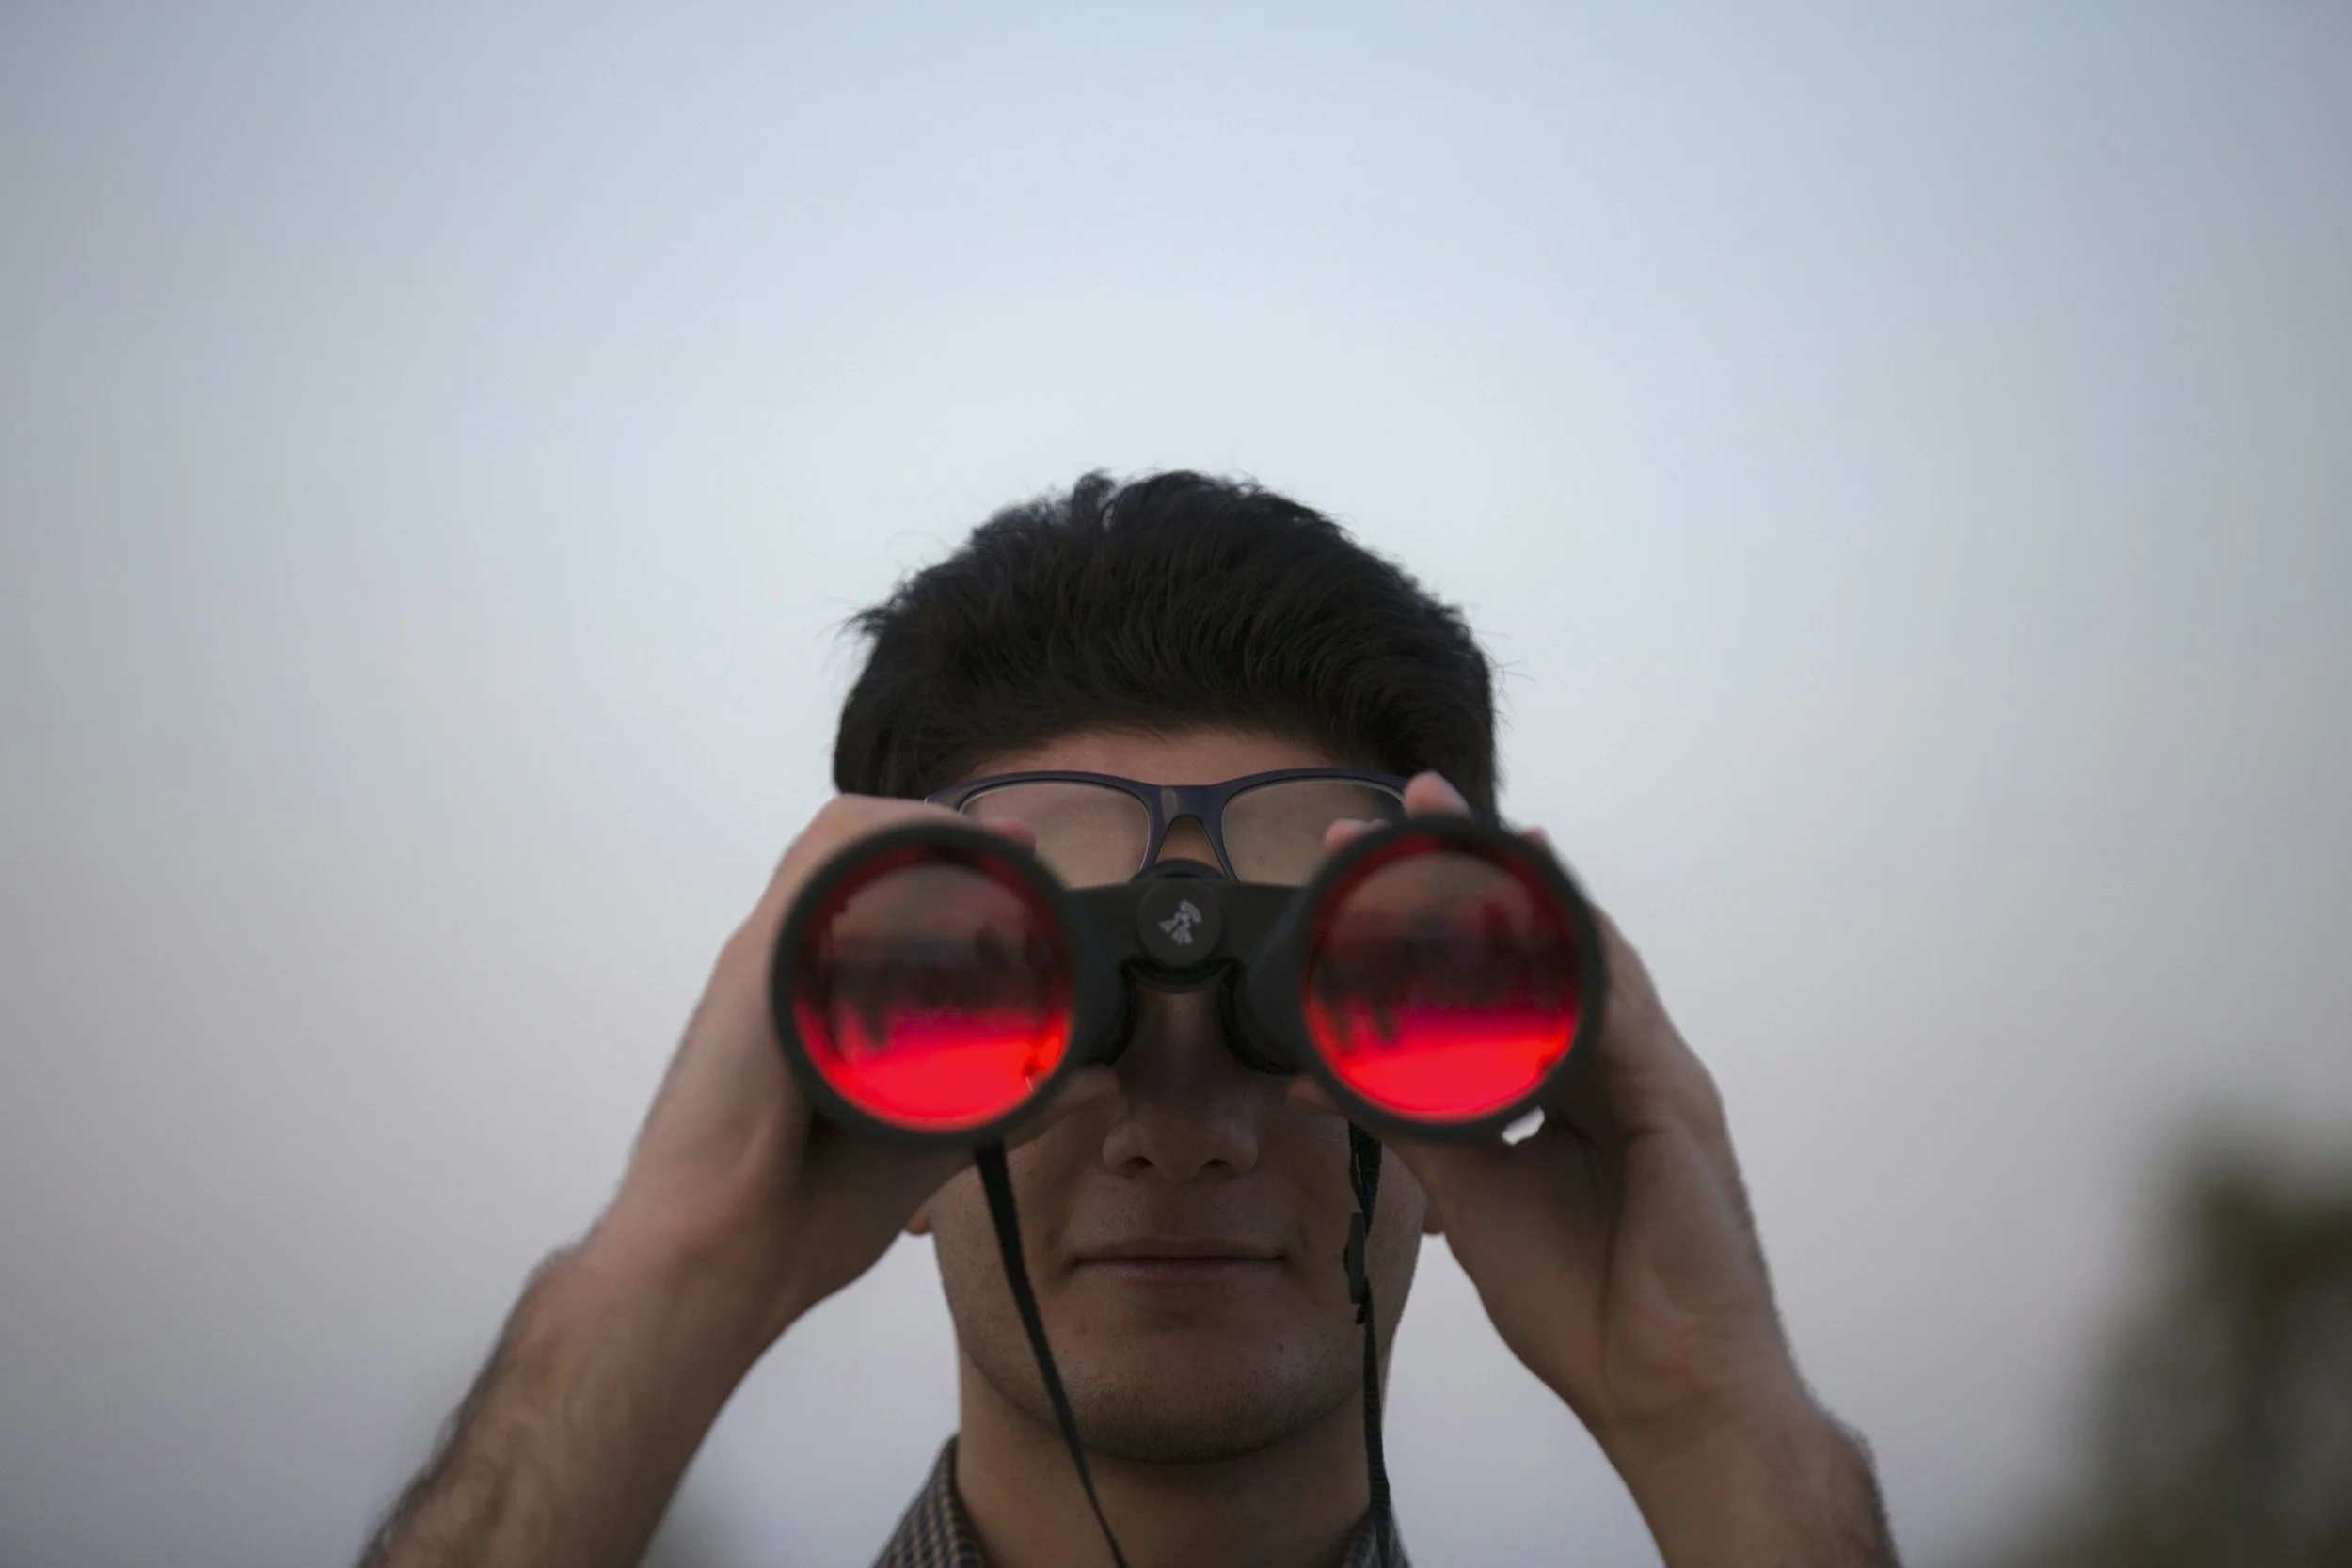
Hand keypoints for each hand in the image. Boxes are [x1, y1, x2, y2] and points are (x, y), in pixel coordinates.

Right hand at [593, 796, 1110, 1356]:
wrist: (713, 1265)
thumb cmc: (792, 1219)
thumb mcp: (928, 1143)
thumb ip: (1009, 1104)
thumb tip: (1094, 1082)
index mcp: (808, 1000)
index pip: (870, 890)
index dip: (943, 861)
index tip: (1019, 868)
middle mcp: (782, 968)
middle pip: (853, 849)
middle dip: (938, 832)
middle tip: (1014, 853)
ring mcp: (764, 963)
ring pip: (836, 843)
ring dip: (917, 827)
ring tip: (989, 847)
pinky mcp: (755, 970)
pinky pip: (814, 869)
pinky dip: (877, 844)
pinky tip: (935, 854)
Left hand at [1308, 775, 1890, 1563]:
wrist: (1666, 1392)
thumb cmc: (1589, 1304)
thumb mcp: (1472, 1194)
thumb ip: (1412, 1120)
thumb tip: (1322, 1075)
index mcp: (1571, 1080)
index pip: (1503, 971)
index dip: (1444, 911)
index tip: (1371, 859)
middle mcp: (1616, 1063)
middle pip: (1545, 940)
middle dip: (1482, 866)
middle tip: (1415, 800)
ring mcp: (1656, 1076)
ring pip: (1588, 955)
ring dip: (1528, 888)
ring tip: (1473, 828)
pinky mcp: (1678, 1106)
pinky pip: (1619, 1018)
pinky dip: (1574, 966)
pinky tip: (1535, 918)